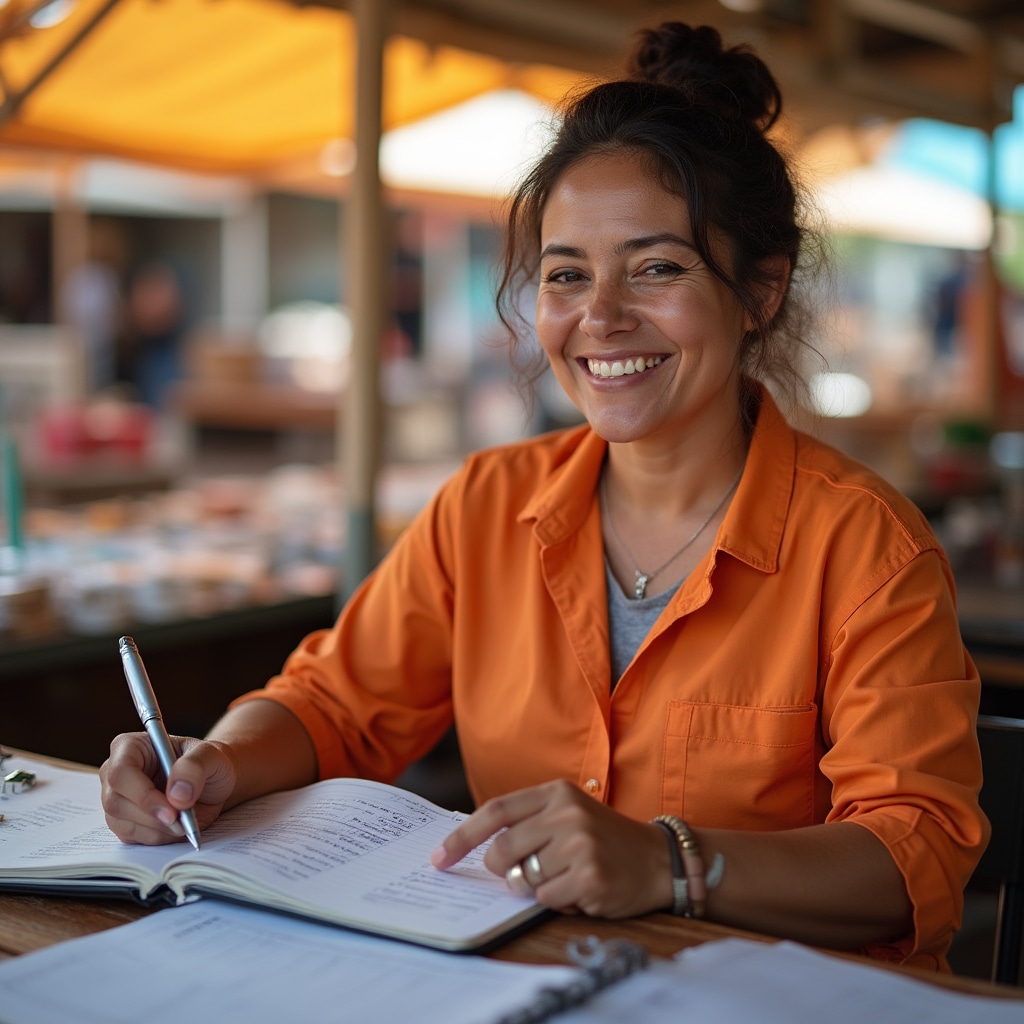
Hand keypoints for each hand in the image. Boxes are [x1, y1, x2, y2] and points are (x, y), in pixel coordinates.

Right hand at [100, 732, 236, 844]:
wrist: (211, 784)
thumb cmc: (208, 764)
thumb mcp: (212, 755)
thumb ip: (195, 767)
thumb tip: (177, 795)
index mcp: (131, 746)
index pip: (121, 772)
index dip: (143, 794)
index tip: (172, 812)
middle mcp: (116, 772)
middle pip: (116, 802)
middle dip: (152, 817)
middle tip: (182, 823)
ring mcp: (116, 798)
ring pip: (122, 824)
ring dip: (157, 830)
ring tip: (185, 820)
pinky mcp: (122, 821)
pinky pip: (132, 837)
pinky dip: (158, 837)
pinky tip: (177, 826)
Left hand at [430, 779, 672, 918]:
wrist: (658, 859)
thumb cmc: (603, 839)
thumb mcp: (568, 814)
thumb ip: (528, 823)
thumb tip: (475, 847)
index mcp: (557, 792)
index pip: (496, 811)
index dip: (463, 836)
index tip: (440, 857)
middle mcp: (567, 814)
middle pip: (503, 850)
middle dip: (501, 870)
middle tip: (518, 874)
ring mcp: (579, 845)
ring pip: (524, 879)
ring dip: (535, 887)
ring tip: (564, 877)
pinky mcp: (589, 877)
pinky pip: (546, 899)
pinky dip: (557, 901)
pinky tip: (581, 889)